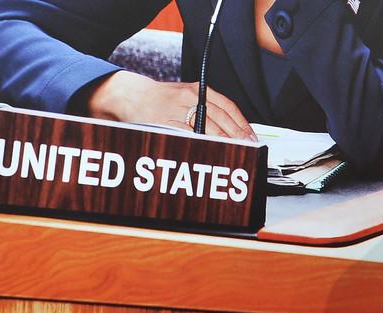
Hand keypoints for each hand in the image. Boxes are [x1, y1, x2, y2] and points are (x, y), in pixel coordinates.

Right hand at [86, 70, 256, 140]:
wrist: (132, 95)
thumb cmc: (161, 99)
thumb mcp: (186, 94)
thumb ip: (207, 107)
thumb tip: (231, 127)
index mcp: (199, 89)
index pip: (228, 107)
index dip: (242, 124)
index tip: (251, 137)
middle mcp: (191, 97)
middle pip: (222, 120)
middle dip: (238, 136)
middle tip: (248, 148)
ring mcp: (179, 110)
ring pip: (209, 129)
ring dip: (225, 143)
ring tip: (236, 153)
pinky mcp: (168, 122)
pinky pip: (190, 136)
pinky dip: (204, 145)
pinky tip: (213, 152)